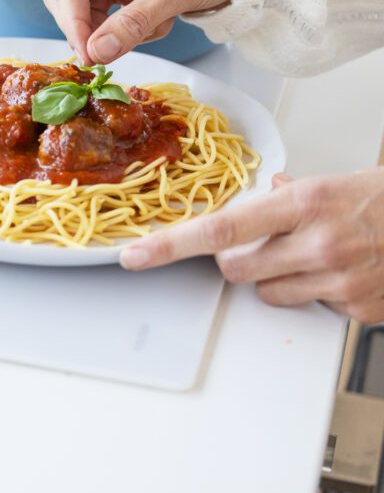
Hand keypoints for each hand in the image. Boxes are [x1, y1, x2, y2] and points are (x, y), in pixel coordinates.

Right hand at [42, 0, 238, 65]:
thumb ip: (134, 22)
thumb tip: (97, 51)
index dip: (74, 23)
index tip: (87, 55)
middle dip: (85, 29)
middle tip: (103, 56)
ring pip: (83, 11)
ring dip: (108, 32)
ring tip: (146, 31)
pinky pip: (104, 18)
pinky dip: (124, 31)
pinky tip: (154, 25)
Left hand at [119, 170, 383, 323]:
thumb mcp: (332, 183)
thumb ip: (286, 197)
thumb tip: (255, 197)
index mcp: (304, 204)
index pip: (219, 230)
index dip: (170, 246)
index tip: (135, 256)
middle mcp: (318, 244)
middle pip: (234, 270)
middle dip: (237, 260)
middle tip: (269, 243)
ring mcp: (338, 281)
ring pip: (266, 294)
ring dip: (276, 278)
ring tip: (314, 256)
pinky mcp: (357, 309)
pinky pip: (308, 308)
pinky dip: (316, 293)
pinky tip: (343, 272)